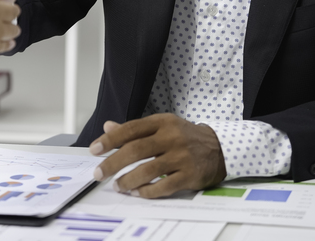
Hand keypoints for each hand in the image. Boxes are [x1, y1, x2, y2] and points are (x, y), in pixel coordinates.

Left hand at [89, 114, 226, 197]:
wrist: (220, 148)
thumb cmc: (185, 137)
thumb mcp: (162, 126)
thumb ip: (135, 129)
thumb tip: (107, 127)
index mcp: (162, 122)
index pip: (131, 129)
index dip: (110, 139)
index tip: (94, 149)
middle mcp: (171, 137)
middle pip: (136, 150)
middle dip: (113, 163)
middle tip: (100, 173)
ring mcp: (182, 156)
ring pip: (148, 170)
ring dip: (128, 180)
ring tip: (118, 186)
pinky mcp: (190, 175)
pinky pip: (164, 186)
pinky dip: (147, 191)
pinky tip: (138, 193)